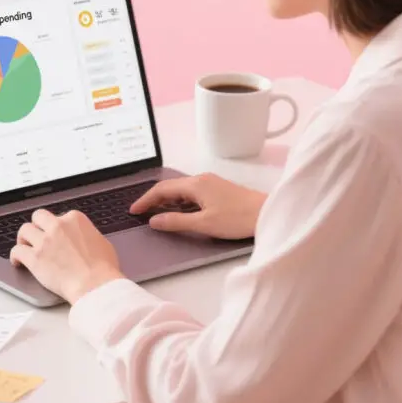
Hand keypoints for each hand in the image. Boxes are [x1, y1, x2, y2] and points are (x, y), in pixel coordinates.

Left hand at [10, 209, 122, 304]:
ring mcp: (45, 241)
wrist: (94, 285)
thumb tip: (84, 239)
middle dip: (37, 225)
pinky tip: (18, 261)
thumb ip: (87, 235)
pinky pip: (17, 251)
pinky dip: (15, 256)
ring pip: (24, 230)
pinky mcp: (34, 258)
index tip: (55, 235)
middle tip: (36, 235)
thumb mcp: (101, 242)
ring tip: (24, 246)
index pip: (59, 216)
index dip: (56, 227)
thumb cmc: (103, 268)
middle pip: (38, 216)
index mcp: (75, 219)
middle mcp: (58, 226)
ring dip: (24, 238)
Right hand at [131, 173, 266, 239]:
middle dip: (154, 198)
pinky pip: (191, 192)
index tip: (133, 210)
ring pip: (182, 189)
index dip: (146, 200)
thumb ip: (177, 222)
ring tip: (156, 213)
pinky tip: (180, 211)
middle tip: (141, 212)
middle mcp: (201, 179)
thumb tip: (154, 220)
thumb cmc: (237, 219)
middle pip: (170, 186)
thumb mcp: (204, 223)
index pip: (162, 189)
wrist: (267, 213)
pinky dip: (180, 200)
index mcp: (195, 184)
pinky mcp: (218, 189)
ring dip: (167, 200)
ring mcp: (211, 182)